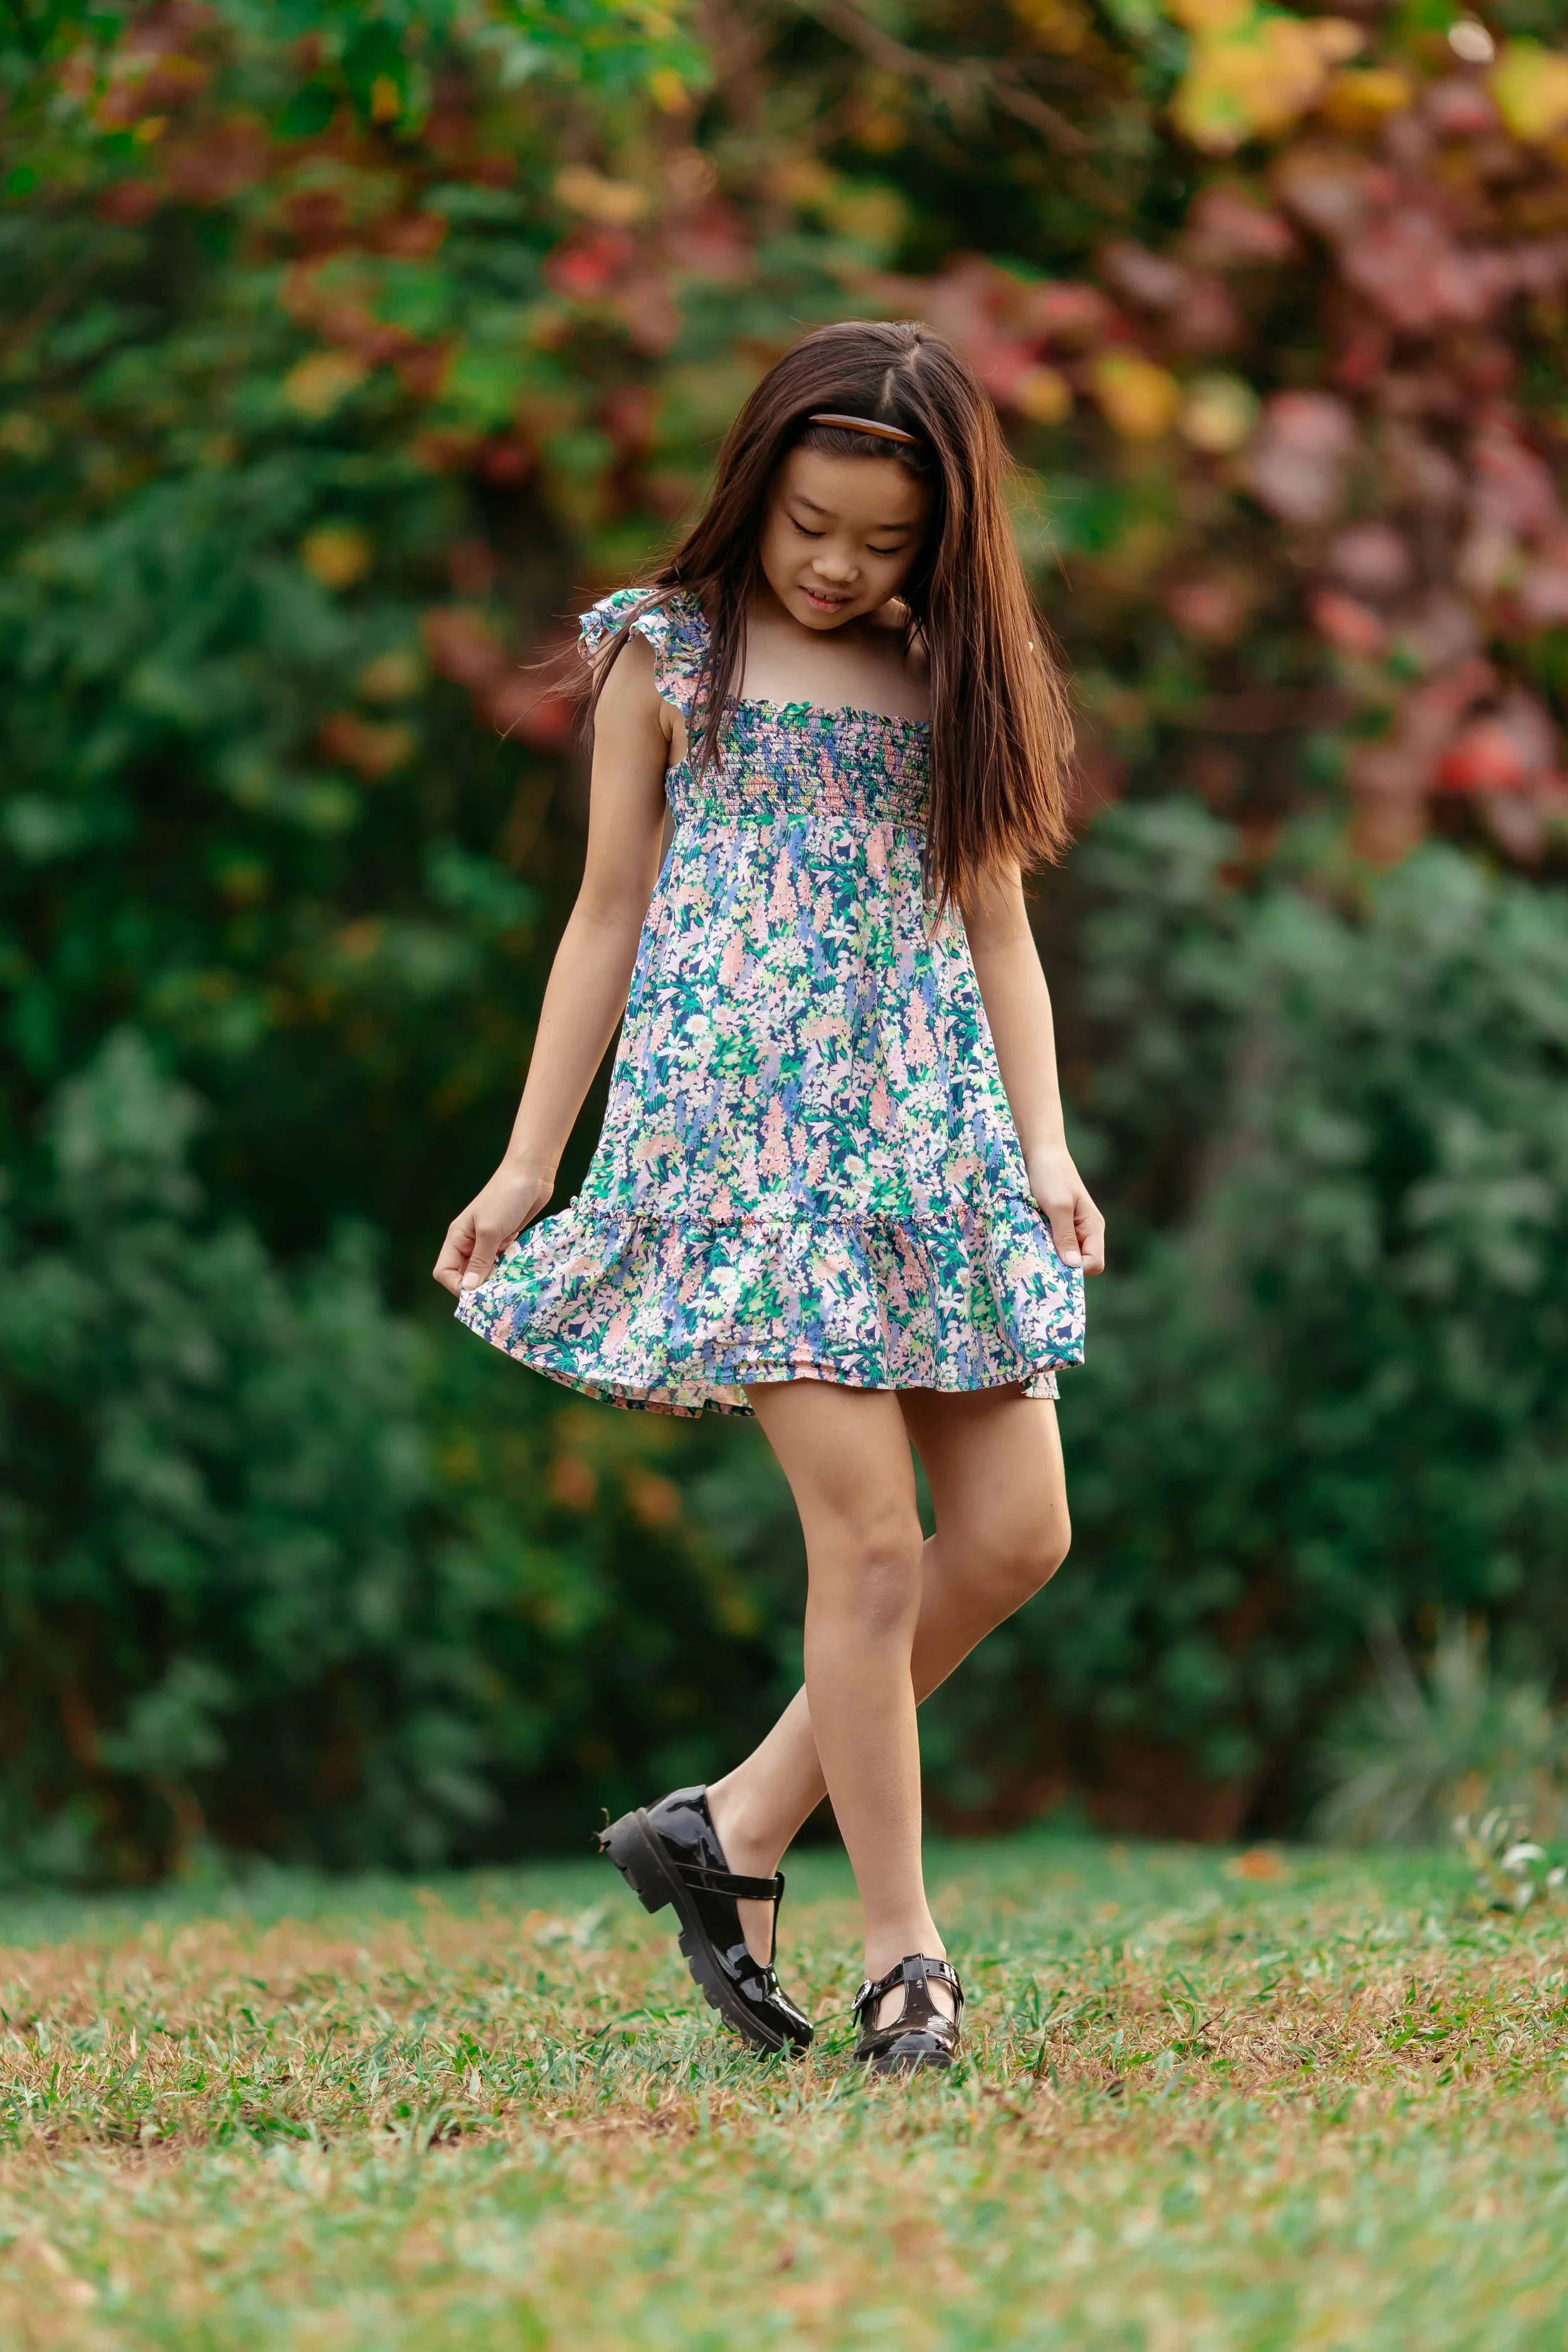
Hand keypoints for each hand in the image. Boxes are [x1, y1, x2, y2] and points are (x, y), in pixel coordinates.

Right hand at [433, 1163, 553, 1296]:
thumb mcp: (490, 1231)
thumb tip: (468, 1289)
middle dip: (478, 1287)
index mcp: (457, 1238)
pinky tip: (518, 1276)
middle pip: (465, 1274)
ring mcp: (489, 1242)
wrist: (531, 1174)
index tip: (477, 1295)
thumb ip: (480, 1260)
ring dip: (495, 1281)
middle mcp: (470, 1242)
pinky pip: (502, 1263)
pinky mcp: (506, 1241)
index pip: (445, 1271)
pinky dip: (508, 1271)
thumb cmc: (506, 1198)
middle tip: (496, 1297)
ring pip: (485, 1271)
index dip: (456, 1286)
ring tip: (509, 1289)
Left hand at [1024, 1145, 1105, 1276]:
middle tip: (1038, 1260)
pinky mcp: (1052, 1224)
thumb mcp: (1058, 1206)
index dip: (1077, 1270)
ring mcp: (1067, 1228)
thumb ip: (1065, 1236)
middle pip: (1078, 1263)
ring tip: (1031, 1248)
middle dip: (1060, 1266)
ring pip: (1062, 1256)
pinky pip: (1049, 1244)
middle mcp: (1083, 1231)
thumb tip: (1072, 1267)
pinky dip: (1040, 1245)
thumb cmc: (1051, 1174)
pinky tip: (1027, 1240)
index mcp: (1092, 1227)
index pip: (1094, 1263)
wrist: (1038, 1150)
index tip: (1053, 1266)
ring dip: (1048, 1255)